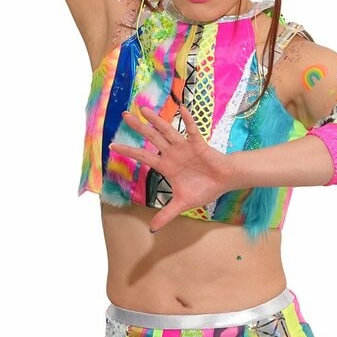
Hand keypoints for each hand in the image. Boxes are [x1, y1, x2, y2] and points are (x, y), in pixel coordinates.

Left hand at [109, 104, 234, 231]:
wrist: (224, 182)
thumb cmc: (204, 189)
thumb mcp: (182, 204)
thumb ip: (166, 214)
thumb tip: (152, 229)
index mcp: (166, 166)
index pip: (143, 156)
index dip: (128, 151)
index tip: (112, 145)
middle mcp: (172, 153)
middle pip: (151, 138)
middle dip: (138, 127)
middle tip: (124, 115)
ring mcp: (184, 147)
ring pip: (167, 131)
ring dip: (156, 120)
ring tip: (143, 109)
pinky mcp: (198, 144)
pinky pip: (192, 130)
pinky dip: (187, 120)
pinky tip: (181, 108)